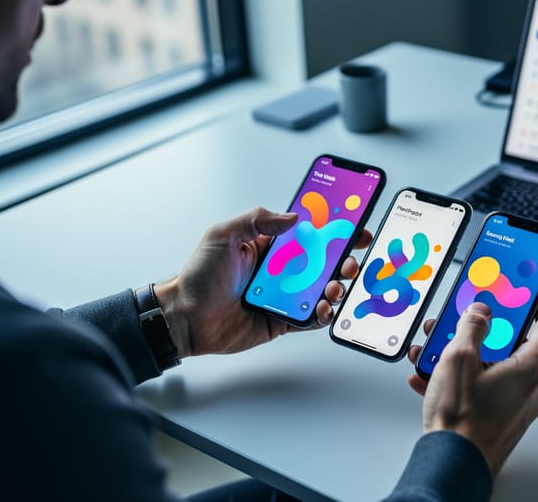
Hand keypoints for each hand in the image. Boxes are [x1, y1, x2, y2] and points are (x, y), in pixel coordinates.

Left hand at [153, 207, 371, 357]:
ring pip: (322, 290)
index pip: (308, 234)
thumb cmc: (198, 276)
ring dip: (337, 286)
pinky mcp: (282, 321)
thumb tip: (293, 217)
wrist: (184, 318)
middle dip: (343, 259)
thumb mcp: (223, 235)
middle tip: (351, 260)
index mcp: (269, 247)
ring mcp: (284, 297)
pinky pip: (310, 318)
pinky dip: (323, 314)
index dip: (332, 230)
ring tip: (336, 286)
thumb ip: (257, 220)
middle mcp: (281, 271)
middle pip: (322, 263)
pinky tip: (324, 308)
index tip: (352, 226)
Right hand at [406, 295, 537, 475]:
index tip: (530, 288)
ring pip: (494, 365)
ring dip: (465, 354)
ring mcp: (518, 404)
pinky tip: (433, 377)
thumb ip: (472, 325)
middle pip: (514, 343)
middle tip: (465, 319)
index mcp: (532, 367)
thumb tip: (480, 311)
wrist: (452, 465)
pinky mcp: (502, 417)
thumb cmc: (462, 421)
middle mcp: (532, 386)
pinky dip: (462, 378)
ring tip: (436, 352)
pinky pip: (485, 387)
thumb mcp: (459, 358)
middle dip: (483, 329)